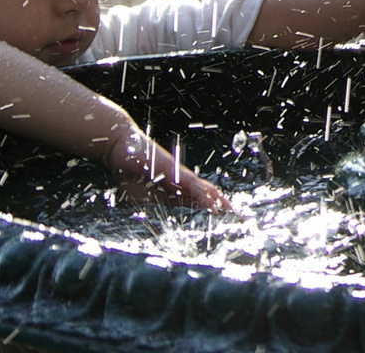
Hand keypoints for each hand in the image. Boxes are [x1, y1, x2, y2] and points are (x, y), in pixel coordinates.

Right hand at [105, 122, 230, 212]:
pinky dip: (201, 195)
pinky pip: (190, 185)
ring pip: (203, 190)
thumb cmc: (131, 171)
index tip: (230, 218)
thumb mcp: (141, 195)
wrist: (122, 146)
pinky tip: (210, 203)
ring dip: (217, 201)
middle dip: (224, 205)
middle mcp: (181, 181)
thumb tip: (158, 218)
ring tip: (232, 212)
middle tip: (242, 217)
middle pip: (208, 194)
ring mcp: (178, 175)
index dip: (214, 208)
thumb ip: (152, 204)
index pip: (200, 200)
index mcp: (176, 189)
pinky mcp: (172, 171)